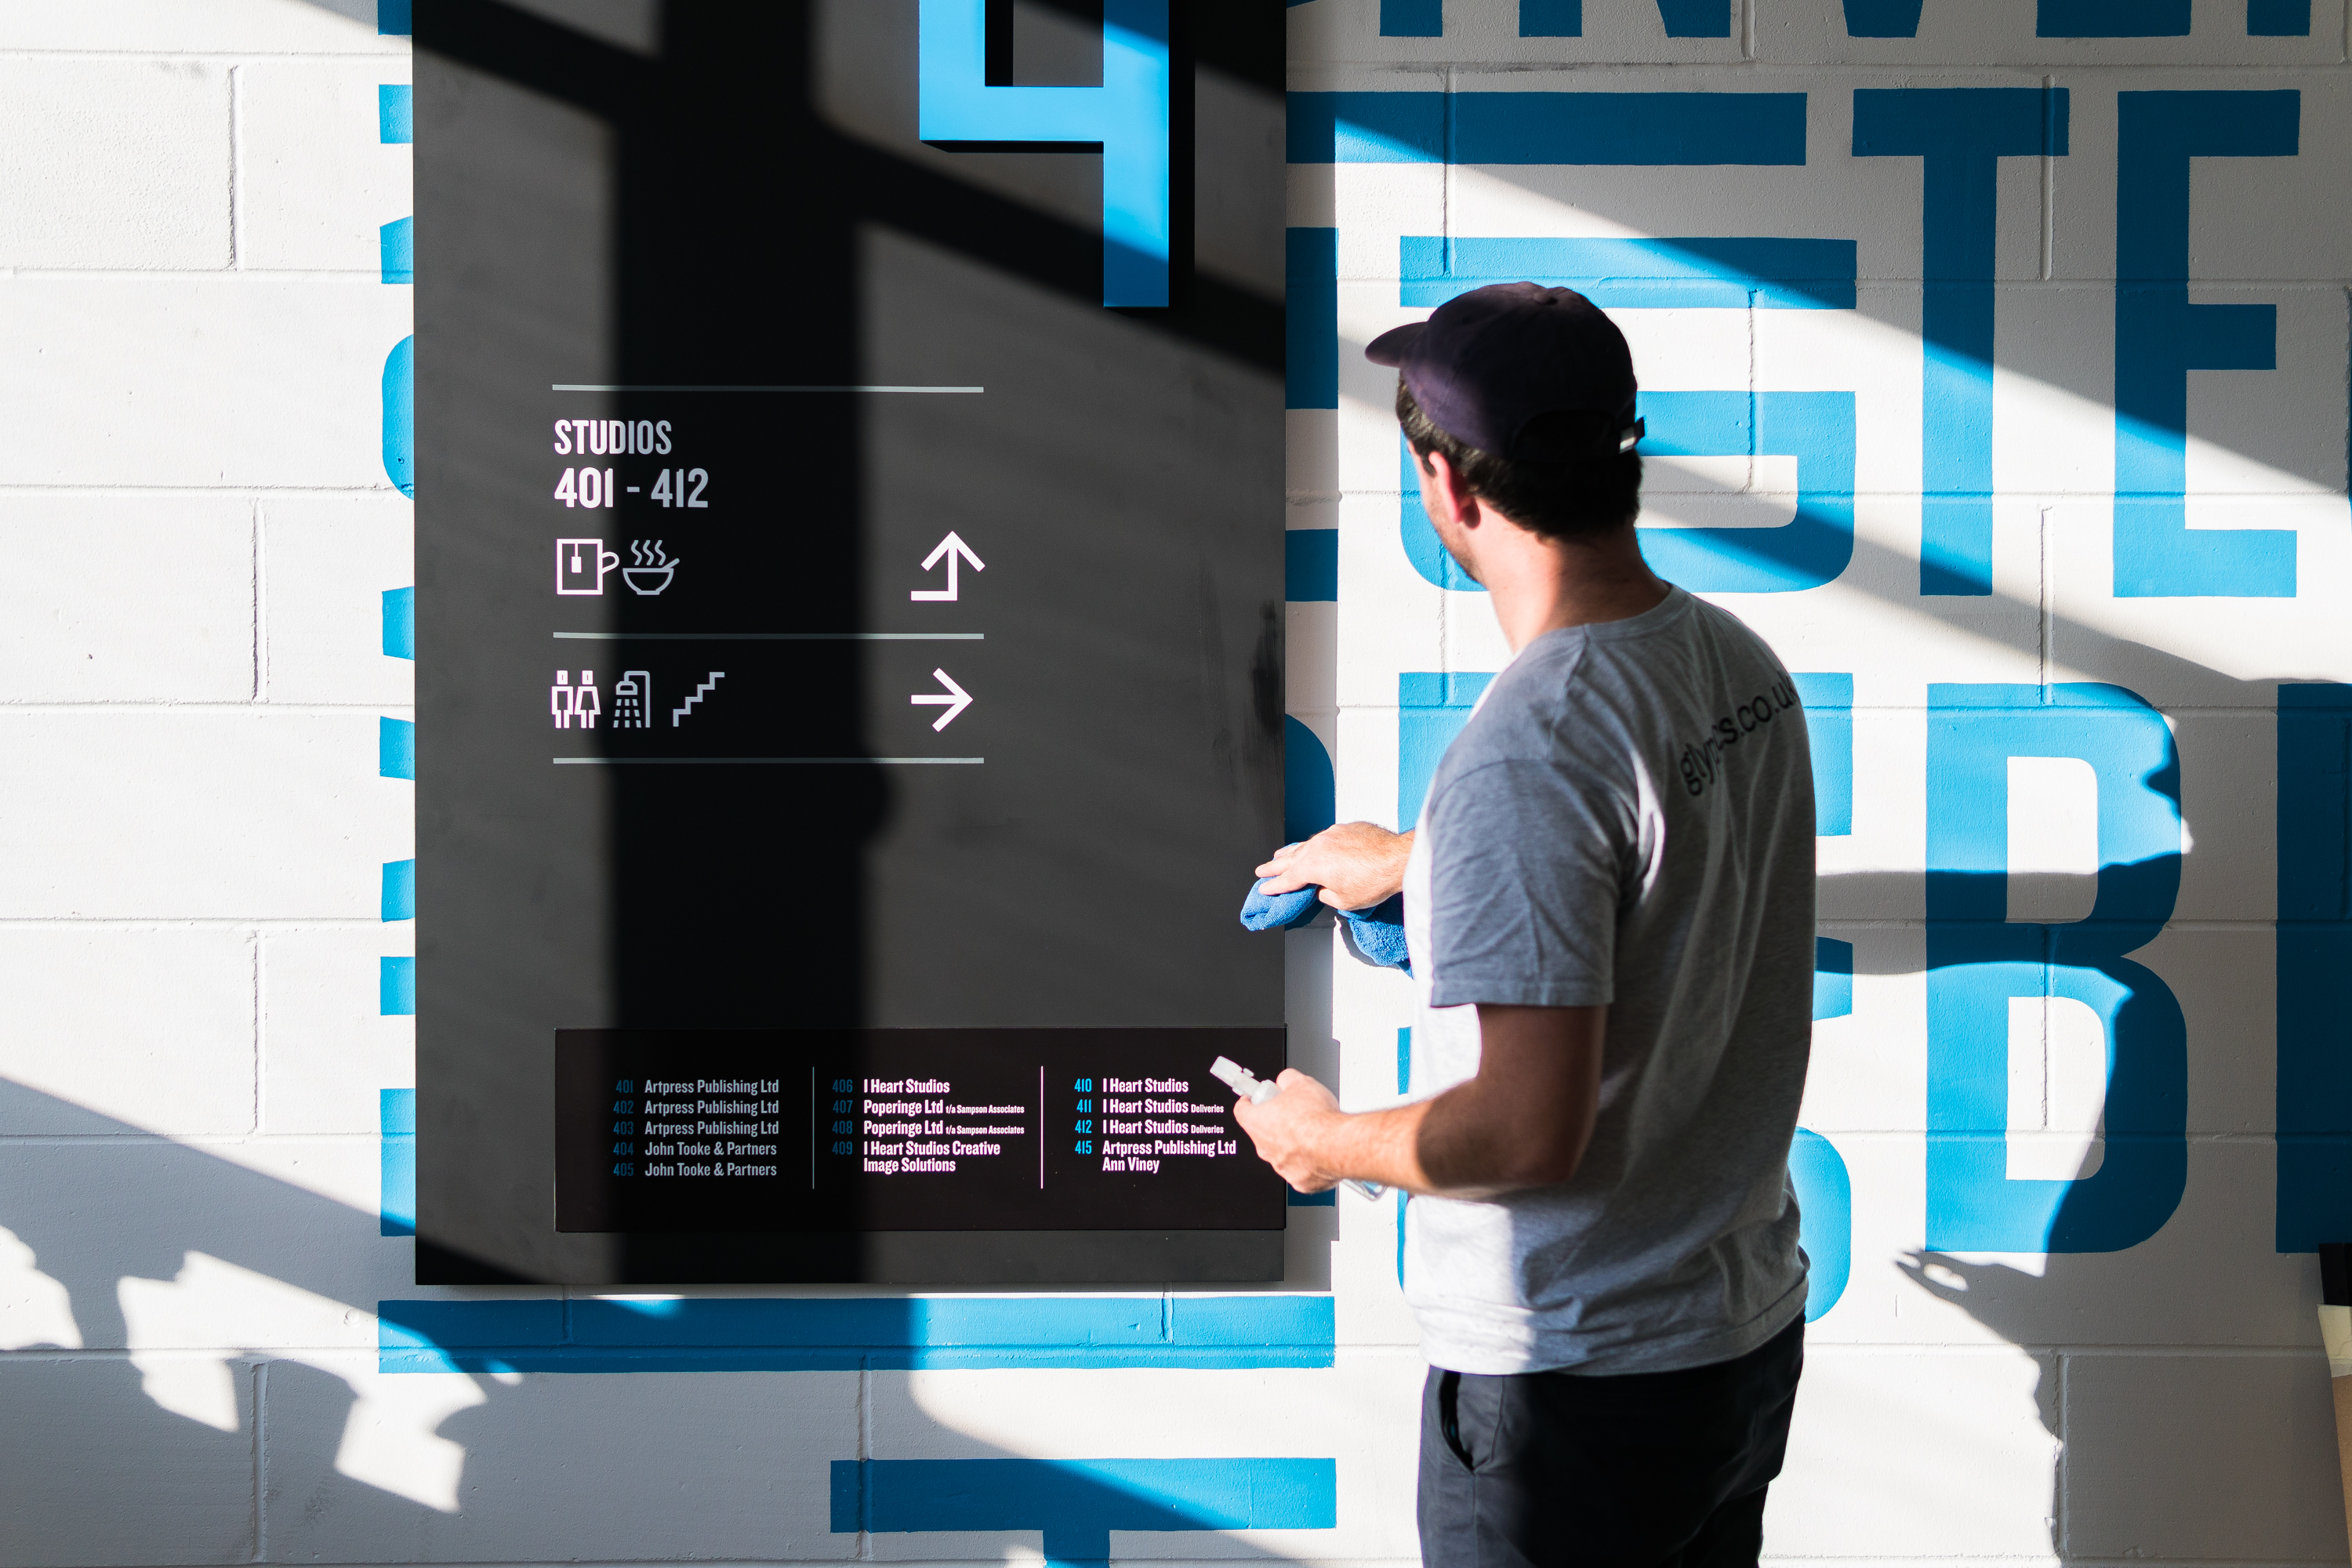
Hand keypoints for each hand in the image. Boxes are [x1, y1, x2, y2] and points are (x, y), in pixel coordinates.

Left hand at [1231, 1069, 1348, 1192]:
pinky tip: (1320, 1150)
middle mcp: (1265, 1148)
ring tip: (1312, 1132)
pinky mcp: (1300, 1181)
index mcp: (1258, 1123)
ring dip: (1292, 1143)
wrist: (1337, 1145)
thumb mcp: (1300, 1083)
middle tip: (1293, 1113)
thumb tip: (1286, 1080)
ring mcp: (1281, 1167)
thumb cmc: (1317, 1119)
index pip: (1241, 1111)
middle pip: (1263, 1132)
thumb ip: (1287, 1079)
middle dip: (1276, 1122)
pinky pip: (1300, 1169)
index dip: (1248, 1102)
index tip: (1254, 1099)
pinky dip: (1308, 1161)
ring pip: (1282, 1153)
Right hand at [1254, 823, 1412, 910]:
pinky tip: (1315, 847)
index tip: (1264, 888)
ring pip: (1306, 844)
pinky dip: (1316, 845)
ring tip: (1281, 856)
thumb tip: (1324, 889)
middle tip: (1262, 870)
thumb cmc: (1375, 880)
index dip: (1274, 886)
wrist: (1398, 858)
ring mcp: (1332, 834)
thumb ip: (1327, 895)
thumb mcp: (1345, 901)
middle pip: (1290, 858)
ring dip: (1292, 852)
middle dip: (1274, 866)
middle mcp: (1318, 846)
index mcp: (1313, 866)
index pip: (1288, 879)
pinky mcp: (1346, 828)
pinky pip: (1325, 837)